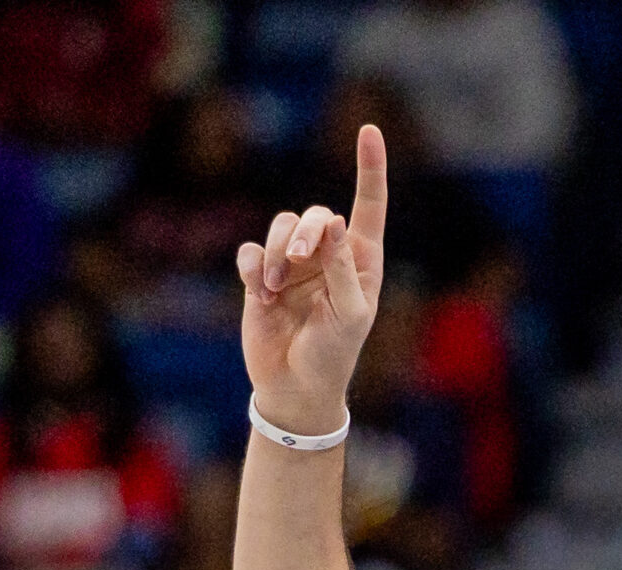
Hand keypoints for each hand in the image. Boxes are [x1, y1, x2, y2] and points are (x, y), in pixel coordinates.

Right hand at [237, 124, 387, 435]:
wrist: (295, 387)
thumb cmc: (333, 355)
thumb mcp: (349, 316)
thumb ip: (343, 269)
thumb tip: (336, 223)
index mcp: (361, 261)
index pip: (369, 206)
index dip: (370, 168)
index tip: (368, 129)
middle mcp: (328, 255)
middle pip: (318, 213)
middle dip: (307, 230)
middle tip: (300, 258)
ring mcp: (294, 265)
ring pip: (282, 225)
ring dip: (278, 249)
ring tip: (276, 286)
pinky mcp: (261, 276)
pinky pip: (252, 251)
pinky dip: (255, 267)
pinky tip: (262, 292)